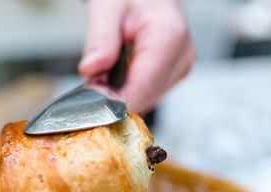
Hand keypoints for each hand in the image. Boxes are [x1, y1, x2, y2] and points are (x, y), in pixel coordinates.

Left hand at [78, 0, 195, 112]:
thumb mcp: (107, 9)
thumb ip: (100, 41)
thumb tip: (90, 70)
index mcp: (169, 38)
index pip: (142, 89)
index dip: (112, 101)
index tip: (90, 97)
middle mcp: (180, 58)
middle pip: (142, 99)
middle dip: (112, 96)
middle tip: (94, 75)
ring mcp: (179, 69)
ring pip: (143, 101)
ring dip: (119, 93)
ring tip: (107, 67)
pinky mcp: (172, 75)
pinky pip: (145, 95)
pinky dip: (126, 90)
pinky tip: (118, 71)